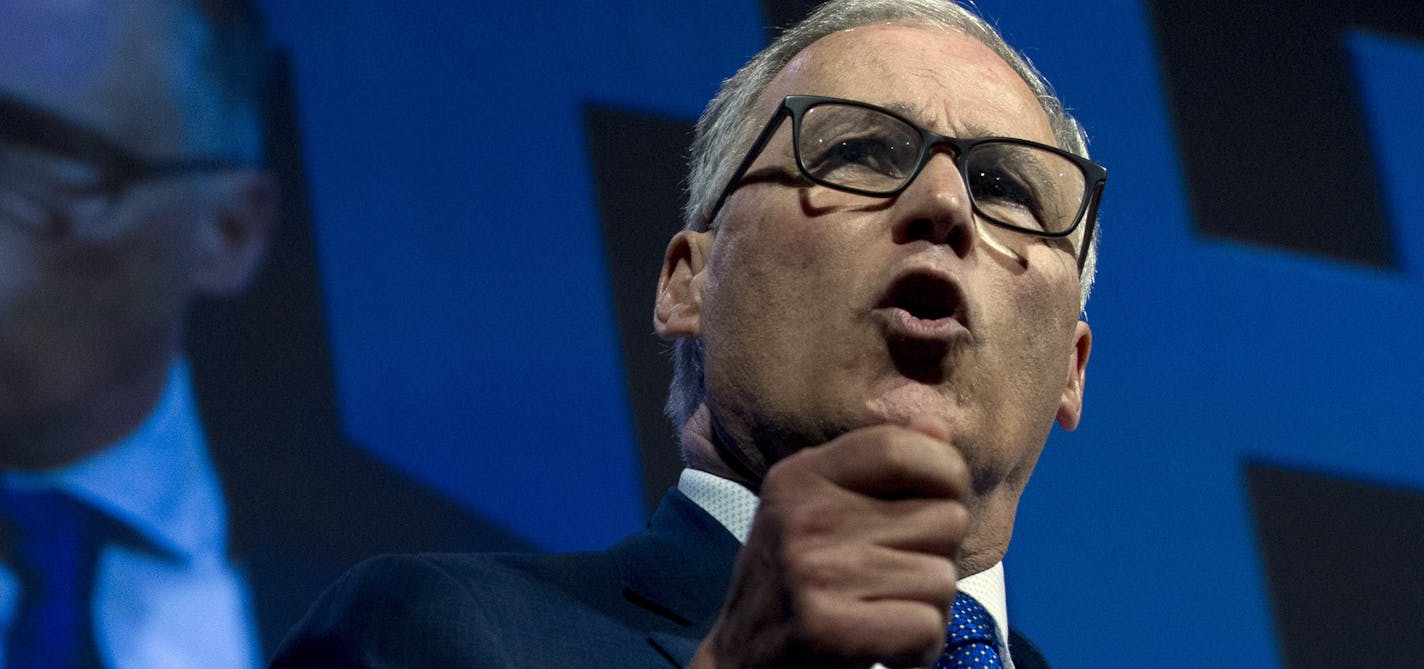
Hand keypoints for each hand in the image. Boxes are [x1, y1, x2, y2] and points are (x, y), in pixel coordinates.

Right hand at [689, 414, 969, 668]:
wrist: (742, 665)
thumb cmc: (797, 584)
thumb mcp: (820, 511)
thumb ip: (879, 467)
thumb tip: (937, 429)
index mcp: (801, 476)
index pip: (899, 447)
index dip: (944, 473)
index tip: (936, 505)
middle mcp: (803, 516)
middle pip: (943, 517)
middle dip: (935, 555)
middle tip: (890, 580)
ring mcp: (813, 572)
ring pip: (942, 578)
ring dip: (927, 608)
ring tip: (882, 614)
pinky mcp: (827, 629)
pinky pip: (926, 627)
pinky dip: (919, 649)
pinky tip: (886, 650)